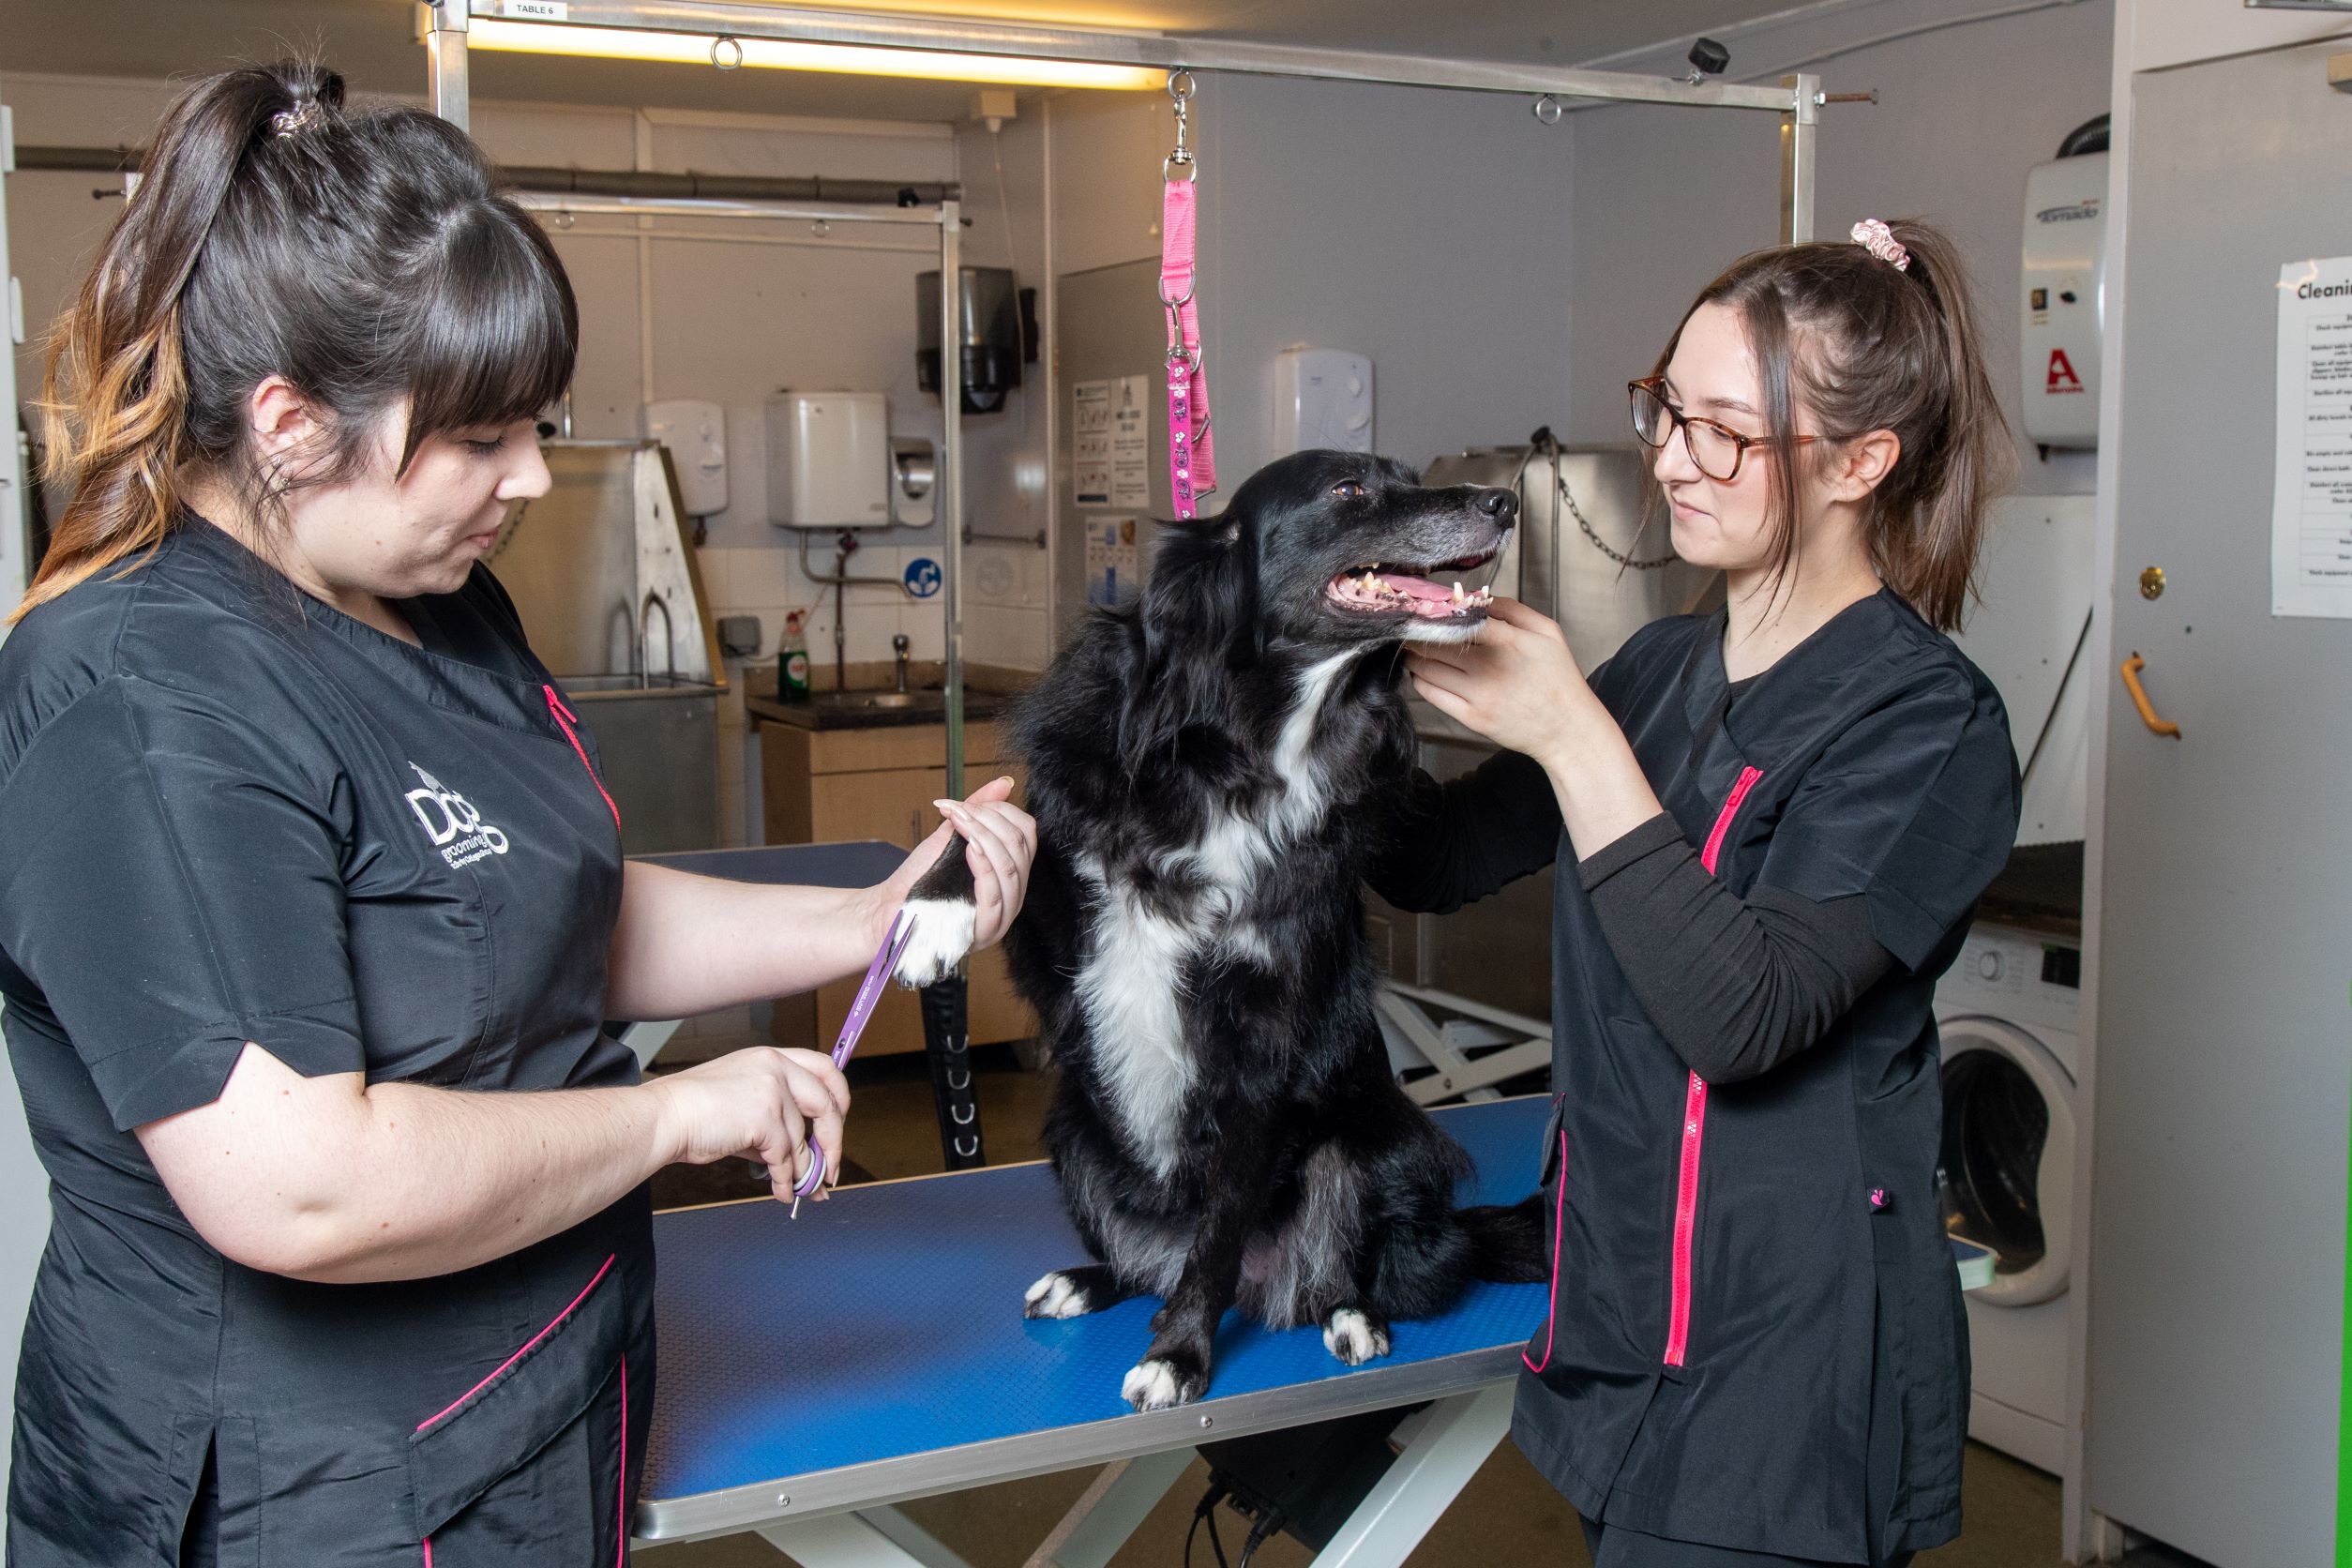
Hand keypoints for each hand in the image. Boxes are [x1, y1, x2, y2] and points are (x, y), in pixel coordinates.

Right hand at [646, 1047, 851, 1203]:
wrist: (664, 1117)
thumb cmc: (694, 1112)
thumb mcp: (743, 1103)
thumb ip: (777, 1124)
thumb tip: (805, 1161)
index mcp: (771, 1057)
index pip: (824, 1068)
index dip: (839, 1097)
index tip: (840, 1121)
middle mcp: (776, 1068)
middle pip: (827, 1104)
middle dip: (834, 1141)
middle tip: (832, 1168)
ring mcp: (772, 1091)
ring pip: (802, 1140)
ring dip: (802, 1171)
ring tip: (798, 1190)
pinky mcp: (764, 1118)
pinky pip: (785, 1157)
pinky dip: (785, 1179)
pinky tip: (780, 1191)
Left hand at [933, 782, 1037, 951]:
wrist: (889, 908)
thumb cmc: (920, 878)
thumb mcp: (952, 836)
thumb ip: (978, 811)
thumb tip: (1004, 783)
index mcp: (1010, 874)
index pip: (1027, 834)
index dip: (1002, 812)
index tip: (969, 805)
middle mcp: (1013, 896)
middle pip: (1020, 847)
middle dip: (989, 820)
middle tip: (959, 811)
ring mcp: (1002, 916)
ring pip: (1010, 867)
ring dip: (984, 837)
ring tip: (961, 824)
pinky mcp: (985, 930)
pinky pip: (994, 892)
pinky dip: (983, 865)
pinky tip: (969, 849)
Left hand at [1403, 598, 1603, 764]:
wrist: (1567, 729)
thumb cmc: (1559, 679)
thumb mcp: (1548, 633)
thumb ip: (1513, 610)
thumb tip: (1479, 598)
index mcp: (1509, 642)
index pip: (1461, 619)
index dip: (1439, 612)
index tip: (1429, 607)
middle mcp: (1490, 668)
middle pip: (1436, 643)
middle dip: (1419, 632)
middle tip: (1412, 627)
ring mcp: (1479, 695)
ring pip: (1427, 668)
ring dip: (1414, 655)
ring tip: (1414, 647)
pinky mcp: (1472, 718)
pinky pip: (1431, 694)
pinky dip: (1421, 680)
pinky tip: (1424, 672)